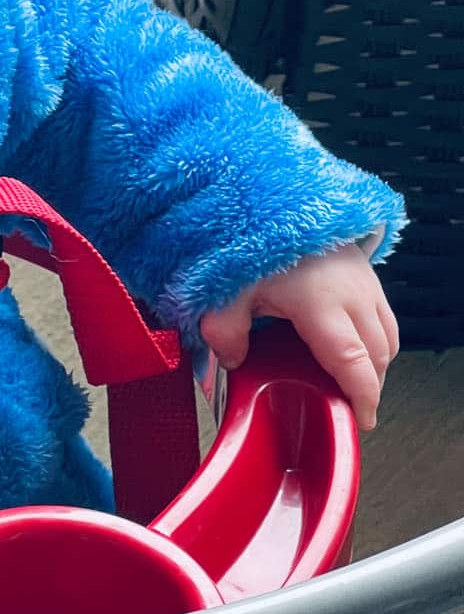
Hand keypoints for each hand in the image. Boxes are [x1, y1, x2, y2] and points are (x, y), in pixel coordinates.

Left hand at [199, 247, 398, 430]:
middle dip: (368, 387)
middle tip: (344, 408)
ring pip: (388, 337)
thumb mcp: (226, 287)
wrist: (275, 191)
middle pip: (378, 356)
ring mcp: (366, 281)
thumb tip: (230, 362)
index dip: (362, 398)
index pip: (354, 362)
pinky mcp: (366, 272)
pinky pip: (383, 317)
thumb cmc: (255, 234)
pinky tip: (346, 346)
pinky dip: (374, 339)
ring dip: (373, 364)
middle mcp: (354, 293)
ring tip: (345, 382)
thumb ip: (224, 331)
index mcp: (323, 302)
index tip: (361, 422)